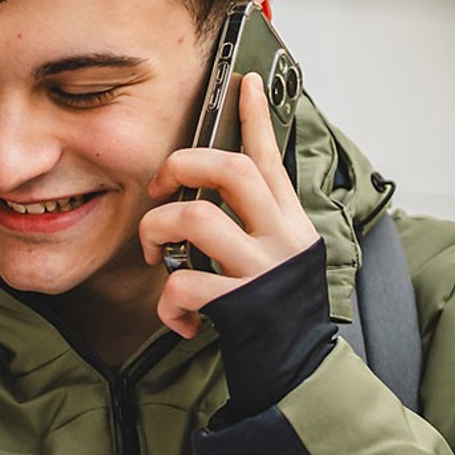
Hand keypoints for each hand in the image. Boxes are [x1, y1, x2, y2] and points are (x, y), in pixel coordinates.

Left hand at [139, 72, 320, 337]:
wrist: (301, 373)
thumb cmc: (278, 313)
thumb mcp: (279, 258)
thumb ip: (256, 225)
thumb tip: (214, 196)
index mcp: (288, 222)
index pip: (270, 158)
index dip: (257, 117)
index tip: (244, 82)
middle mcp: (280, 238)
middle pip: (231, 172)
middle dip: (182, 167)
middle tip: (159, 188)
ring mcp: (262, 270)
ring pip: (196, 219)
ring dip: (157, 231)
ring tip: (153, 253)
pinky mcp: (242, 307)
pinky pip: (184, 284)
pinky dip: (168, 302)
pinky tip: (180, 317)